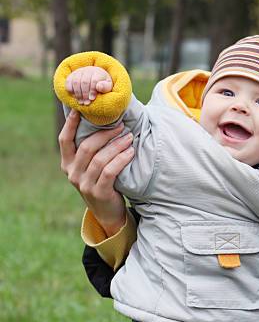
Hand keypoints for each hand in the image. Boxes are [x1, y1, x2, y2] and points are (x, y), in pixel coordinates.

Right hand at [58, 109, 133, 235]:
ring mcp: (84, 184)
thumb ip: (92, 150)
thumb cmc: (102, 181)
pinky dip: (121, 159)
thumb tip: (104, 121)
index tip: (80, 110)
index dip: (70, 124)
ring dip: (117, 145)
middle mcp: (72, 173)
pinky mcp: (99, 192)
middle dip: (105, 134)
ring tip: (129, 138)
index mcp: (67, 163)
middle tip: (121, 126)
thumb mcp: (91, 166)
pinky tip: (131, 153)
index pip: (64, 140)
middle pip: (87, 147)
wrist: (107, 211)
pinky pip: (110, 172)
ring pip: (100, 159)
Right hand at [65, 66, 112, 104]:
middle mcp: (88, 70)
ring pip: (76, 82)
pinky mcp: (72, 75)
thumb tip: (99, 87)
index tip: (92, 99)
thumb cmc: (103, 85)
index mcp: (98, 72)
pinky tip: (74, 96)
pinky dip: (70, 89)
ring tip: (81, 102)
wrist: (95, 80)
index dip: (92, 90)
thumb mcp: (108, 86)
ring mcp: (79, 72)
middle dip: (85, 94)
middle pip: (84, 82)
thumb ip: (106, 87)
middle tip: (86, 103)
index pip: (94, 80)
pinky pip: (68, 81)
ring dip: (78, 93)